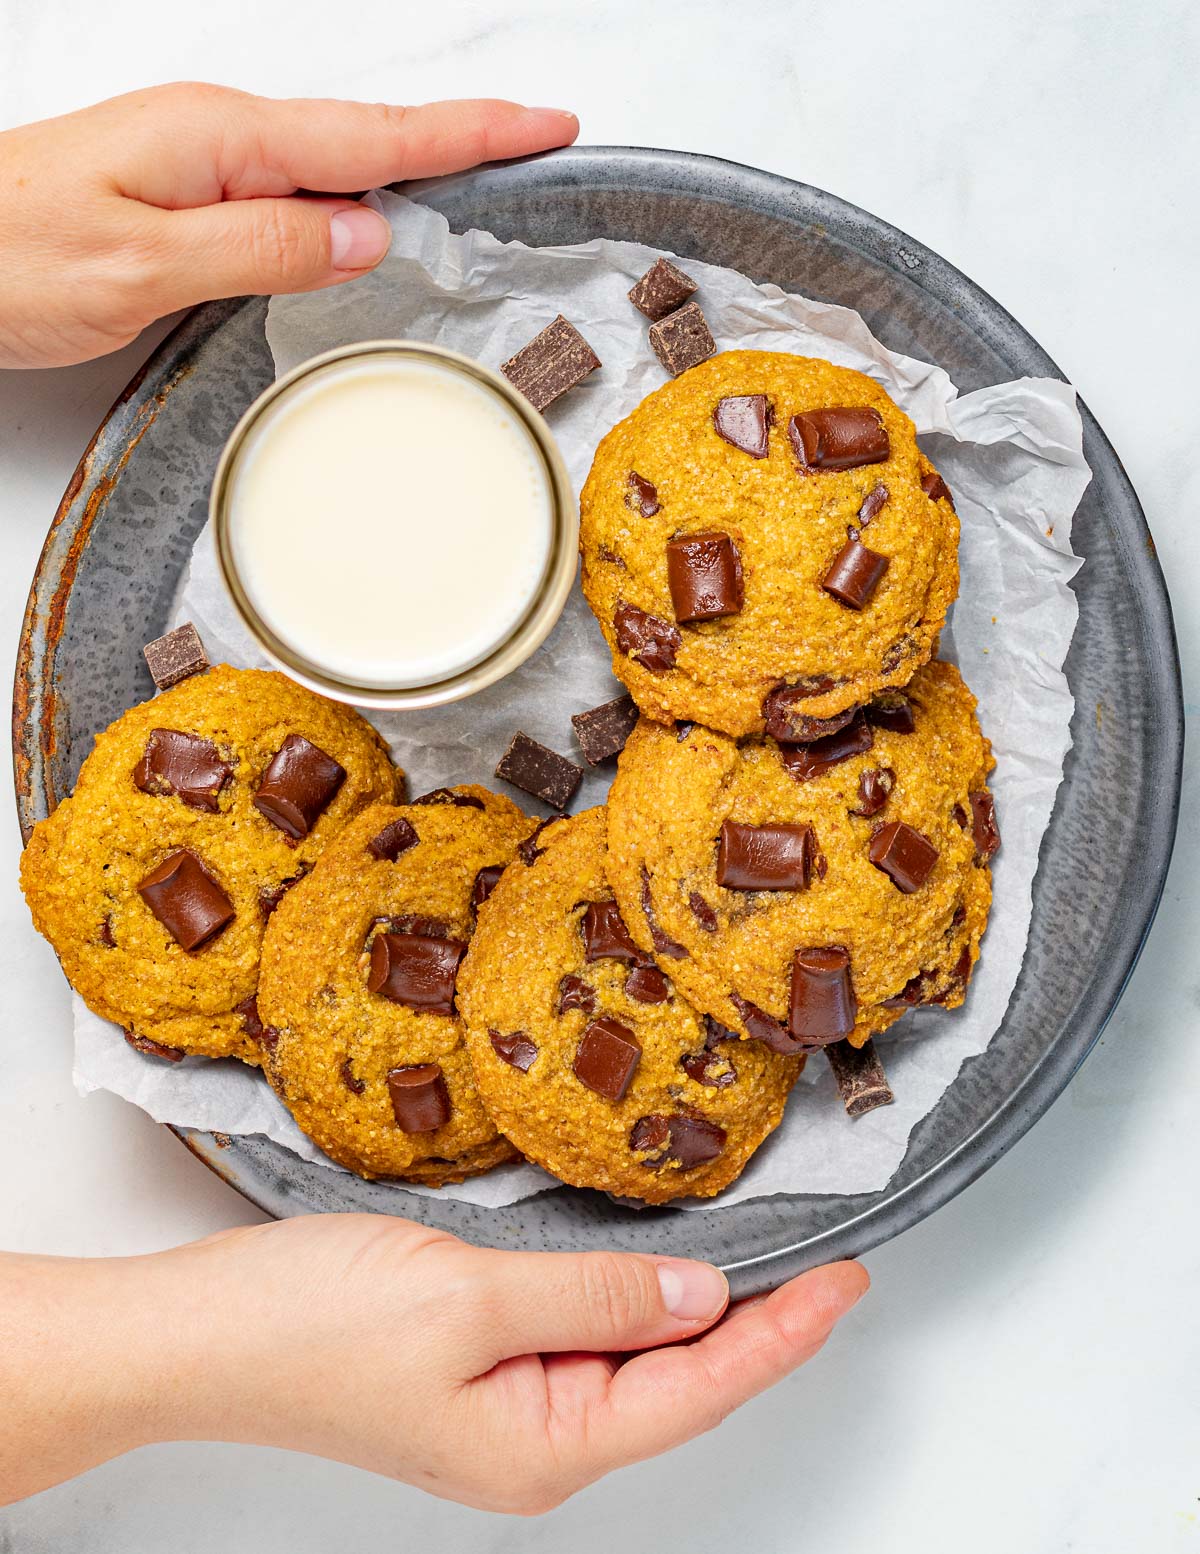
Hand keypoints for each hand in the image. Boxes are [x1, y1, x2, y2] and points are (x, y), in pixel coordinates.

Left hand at [0, 84, 578, 367]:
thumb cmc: (4, 256)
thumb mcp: (140, 266)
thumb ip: (260, 247)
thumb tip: (366, 234)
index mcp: (220, 141)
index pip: (374, 134)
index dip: (469, 132)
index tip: (547, 124)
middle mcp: (218, 138)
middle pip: (368, 135)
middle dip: (462, 138)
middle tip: (541, 143)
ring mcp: (202, 162)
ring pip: (335, 164)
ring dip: (415, 165)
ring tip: (486, 174)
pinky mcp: (187, 195)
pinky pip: (296, 192)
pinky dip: (354, 196)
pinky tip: (375, 215)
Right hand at [0, 1215, 866, 1510]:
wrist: (199, 1334)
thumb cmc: (311, 1327)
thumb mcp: (471, 1302)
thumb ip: (598, 1300)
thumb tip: (702, 1296)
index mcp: (546, 1446)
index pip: (701, 1388)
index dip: (784, 1333)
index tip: (848, 1280)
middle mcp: (536, 1440)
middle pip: (680, 1382)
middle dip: (758, 1324)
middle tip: (828, 1257)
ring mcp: (504, 1408)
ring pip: (634, 1356)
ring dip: (699, 1308)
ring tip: (768, 1258)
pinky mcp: (476, 1368)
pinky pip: (583, 1336)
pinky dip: (635, 1299)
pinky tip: (655, 1268)